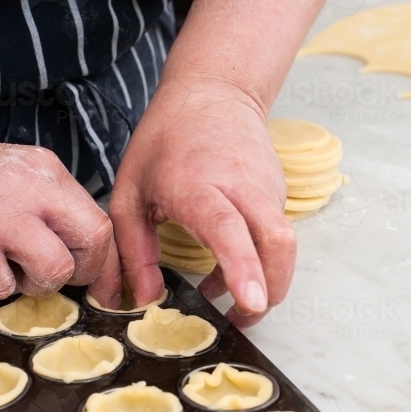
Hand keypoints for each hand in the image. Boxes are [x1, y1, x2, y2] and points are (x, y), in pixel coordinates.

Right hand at [0, 136, 121, 303]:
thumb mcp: (13, 177)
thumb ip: (50, 207)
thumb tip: (88, 253)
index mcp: (46, 169)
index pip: (100, 220)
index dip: (103, 261)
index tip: (98, 284)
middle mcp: (29, 185)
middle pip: (93, 239)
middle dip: (82, 271)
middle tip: (52, 276)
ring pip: (56, 268)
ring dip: (36, 284)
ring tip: (9, 268)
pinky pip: (2, 286)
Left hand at [109, 77, 296, 327]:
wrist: (214, 91)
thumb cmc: (165, 141)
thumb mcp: (128, 193)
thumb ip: (132, 252)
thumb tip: (143, 301)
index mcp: (197, 184)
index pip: (228, 230)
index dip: (242, 268)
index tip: (251, 302)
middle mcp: (241, 186)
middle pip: (277, 243)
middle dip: (271, 290)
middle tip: (243, 320)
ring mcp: (268, 188)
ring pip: (282, 245)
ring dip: (264, 280)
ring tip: (225, 295)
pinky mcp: (279, 194)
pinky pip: (276, 236)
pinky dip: (259, 260)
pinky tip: (229, 265)